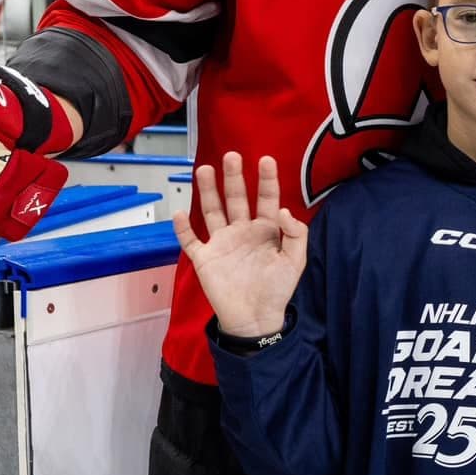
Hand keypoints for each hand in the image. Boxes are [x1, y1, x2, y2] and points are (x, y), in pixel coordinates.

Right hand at [174, 153, 306, 339]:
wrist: (256, 319)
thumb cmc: (277, 289)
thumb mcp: (296, 261)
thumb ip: (296, 234)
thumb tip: (283, 210)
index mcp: (266, 230)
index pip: (266, 198)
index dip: (267, 179)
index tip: (266, 159)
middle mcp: (242, 231)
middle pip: (236, 198)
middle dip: (234, 177)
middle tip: (232, 156)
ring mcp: (221, 243)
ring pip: (212, 211)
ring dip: (208, 192)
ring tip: (204, 169)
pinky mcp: (205, 258)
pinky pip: (191, 240)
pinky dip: (183, 228)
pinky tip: (180, 212)